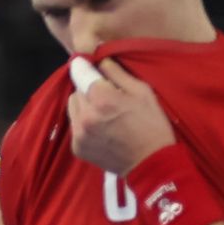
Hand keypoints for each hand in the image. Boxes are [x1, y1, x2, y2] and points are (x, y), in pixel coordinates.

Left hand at [67, 58, 176, 175]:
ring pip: (73, 107)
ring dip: (84, 106)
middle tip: (107, 99)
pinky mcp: (77, 148)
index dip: (88, 69)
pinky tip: (101, 129)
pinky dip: (84, 124)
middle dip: (89, 90)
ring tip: (103, 114)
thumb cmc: (151, 124)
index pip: (82, 72)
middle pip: (77, 90)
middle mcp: (86, 116)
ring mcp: (79, 134)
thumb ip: (117, 72)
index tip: (92, 68)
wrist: (151, 164)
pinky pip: (75, 126)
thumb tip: (99, 60)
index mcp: (102, 98)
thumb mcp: (142, 91)